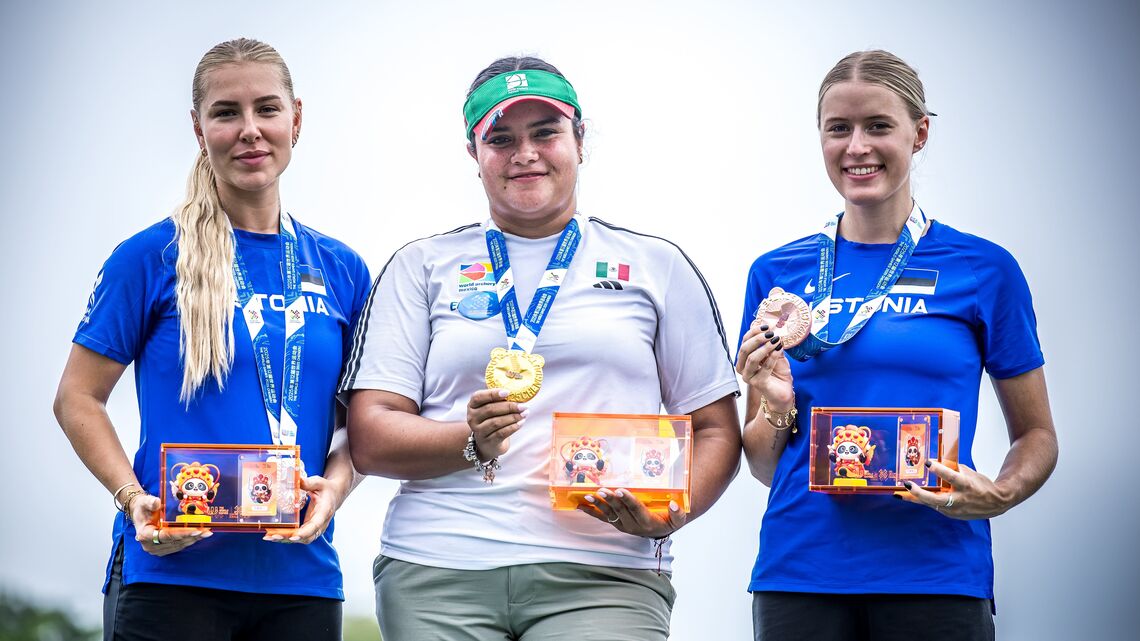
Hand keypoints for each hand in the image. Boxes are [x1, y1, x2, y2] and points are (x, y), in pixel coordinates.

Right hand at [131, 494, 210, 556]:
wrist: (141, 513)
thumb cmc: (143, 507)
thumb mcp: (144, 502)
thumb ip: (150, 502)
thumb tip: (156, 502)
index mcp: (144, 534)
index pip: (167, 535)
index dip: (182, 533)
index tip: (196, 530)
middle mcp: (150, 545)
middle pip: (175, 542)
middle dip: (192, 536)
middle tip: (206, 532)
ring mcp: (156, 549)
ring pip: (178, 545)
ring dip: (193, 539)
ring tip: (206, 533)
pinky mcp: (162, 550)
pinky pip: (178, 546)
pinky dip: (189, 540)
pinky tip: (199, 535)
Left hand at [265, 474, 340, 543]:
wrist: (334, 496)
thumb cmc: (326, 489)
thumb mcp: (319, 483)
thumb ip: (309, 483)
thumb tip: (297, 480)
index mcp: (324, 511)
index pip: (315, 525)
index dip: (304, 532)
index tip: (294, 536)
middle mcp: (321, 523)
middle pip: (306, 537)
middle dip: (290, 538)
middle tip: (274, 535)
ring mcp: (316, 528)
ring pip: (302, 539)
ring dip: (286, 539)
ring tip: (269, 536)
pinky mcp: (309, 529)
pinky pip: (299, 537)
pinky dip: (286, 537)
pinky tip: (273, 535)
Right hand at [466, 388, 527, 459]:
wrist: (490, 442)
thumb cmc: (493, 418)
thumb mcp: (492, 407)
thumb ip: (500, 398)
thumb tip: (517, 390)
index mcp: (472, 405)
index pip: (478, 397)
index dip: (493, 394)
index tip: (508, 392)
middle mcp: (472, 418)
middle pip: (490, 410)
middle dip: (509, 407)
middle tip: (523, 405)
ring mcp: (479, 431)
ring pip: (496, 422)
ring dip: (513, 417)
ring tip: (524, 413)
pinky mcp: (488, 441)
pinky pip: (501, 433)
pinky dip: (513, 427)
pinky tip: (521, 422)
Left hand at [578, 488, 684, 537]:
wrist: (659, 531)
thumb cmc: (668, 521)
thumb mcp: (677, 520)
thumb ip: (678, 513)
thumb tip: (674, 504)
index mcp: (647, 522)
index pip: (637, 509)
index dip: (629, 500)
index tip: (621, 490)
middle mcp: (632, 525)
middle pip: (620, 510)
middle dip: (611, 500)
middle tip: (603, 489)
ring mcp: (622, 525)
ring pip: (609, 514)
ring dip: (599, 504)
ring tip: (589, 495)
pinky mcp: (616, 523)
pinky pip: (602, 518)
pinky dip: (591, 511)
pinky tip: (581, 505)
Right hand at [735, 322, 793, 409]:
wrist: (784, 391)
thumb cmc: (778, 372)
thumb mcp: (775, 354)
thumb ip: (772, 344)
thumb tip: (773, 329)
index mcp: (744, 359)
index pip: (744, 341)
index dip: (753, 332)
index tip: (766, 326)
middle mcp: (743, 367)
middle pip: (744, 349)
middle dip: (757, 339)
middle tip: (771, 333)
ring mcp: (749, 377)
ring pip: (752, 358)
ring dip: (765, 347)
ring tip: (776, 341)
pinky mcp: (758, 384)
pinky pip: (764, 368)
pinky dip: (772, 357)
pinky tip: (779, 350)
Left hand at [895, 460, 1012, 519]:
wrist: (996, 503)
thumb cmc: (981, 485)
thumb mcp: (969, 473)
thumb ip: (952, 468)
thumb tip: (934, 461)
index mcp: (967, 485)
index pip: (952, 477)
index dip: (939, 470)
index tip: (927, 462)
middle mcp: (960, 500)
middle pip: (937, 499)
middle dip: (919, 493)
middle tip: (907, 485)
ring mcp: (955, 510)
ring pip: (931, 504)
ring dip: (915, 499)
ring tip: (899, 494)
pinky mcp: (952, 514)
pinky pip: (934, 506)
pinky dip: (923, 501)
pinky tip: (909, 497)